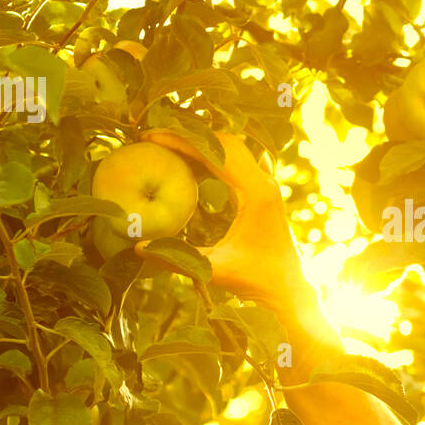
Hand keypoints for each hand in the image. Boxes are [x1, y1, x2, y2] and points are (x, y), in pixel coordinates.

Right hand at [135, 129, 308, 308]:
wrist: (287, 289)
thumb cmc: (256, 280)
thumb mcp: (215, 270)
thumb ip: (177, 258)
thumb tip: (137, 247)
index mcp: (256, 192)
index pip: (216, 152)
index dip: (182, 141)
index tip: (152, 137)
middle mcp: (264, 182)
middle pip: (224, 142)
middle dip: (189, 135)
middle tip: (154, 136)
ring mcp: (267, 185)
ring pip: (233, 149)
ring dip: (201, 144)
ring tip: (168, 145)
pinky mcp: (264, 192)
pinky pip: (238, 163)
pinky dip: (214, 156)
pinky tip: (193, 160)